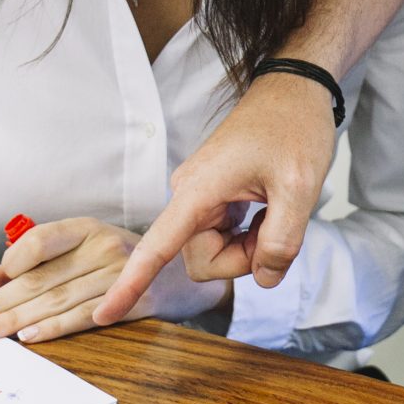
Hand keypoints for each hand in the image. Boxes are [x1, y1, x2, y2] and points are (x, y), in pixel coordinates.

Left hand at [0, 216, 228, 343]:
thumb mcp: (79, 252)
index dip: (8, 263)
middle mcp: (102, 245)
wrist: (184, 277)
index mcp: (85, 228)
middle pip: (40, 278)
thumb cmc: (121, 264)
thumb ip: (29, 263)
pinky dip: (56, 328)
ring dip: (16, 321)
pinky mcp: (135, 300)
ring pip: (57, 299)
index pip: (39, 239)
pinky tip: (31, 338)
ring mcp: (121, 272)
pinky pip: (87, 315)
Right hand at [94, 73, 337, 322]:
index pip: (156, 248)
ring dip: (249, 245)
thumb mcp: (299, 188)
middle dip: (241, 258)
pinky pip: (224, 234)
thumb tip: (264, 278)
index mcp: (198, 190)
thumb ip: (281, 242)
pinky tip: (269, 206)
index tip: (103, 314)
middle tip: (277, 224)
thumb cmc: (294, 127)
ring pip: (216, 250)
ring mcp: (201, 196)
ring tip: (275, 208)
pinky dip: (250, 232)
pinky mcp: (214, 196)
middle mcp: (190, 194)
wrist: (297, 89)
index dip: (130, 284)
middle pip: (201, 260)